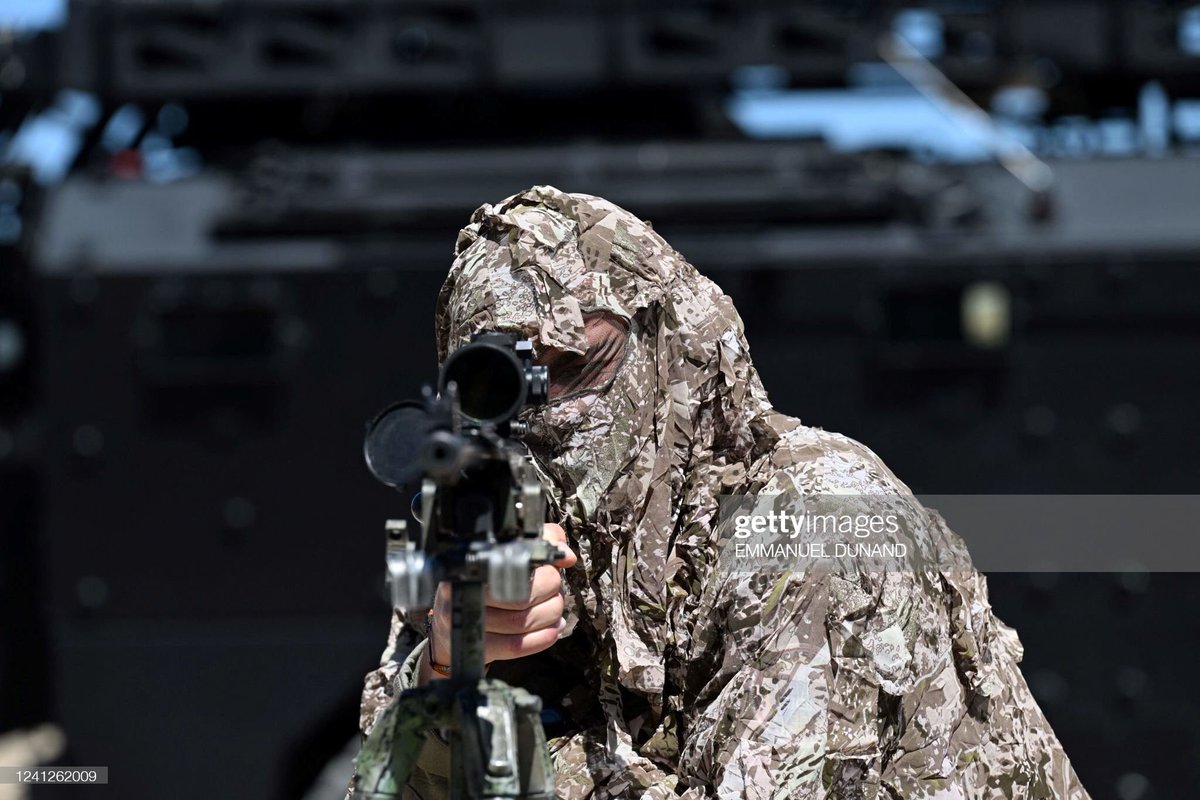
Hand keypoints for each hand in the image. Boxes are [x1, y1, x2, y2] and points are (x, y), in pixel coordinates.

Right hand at [420, 523, 575, 683]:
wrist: (453, 625)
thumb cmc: (488, 586)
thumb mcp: (508, 557)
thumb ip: (539, 545)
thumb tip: (566, 555)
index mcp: (475, 565)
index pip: (516, 565)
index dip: (545, 572)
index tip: (554, 572)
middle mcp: (466, 591)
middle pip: (521, 597)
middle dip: (549, 596)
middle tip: (554, 593)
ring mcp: (469, 621)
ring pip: (521, 622)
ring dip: (549, 618)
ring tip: (555, 612)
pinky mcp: (477, 646)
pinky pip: (514, 646)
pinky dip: (540, 640)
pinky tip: (551, 631)